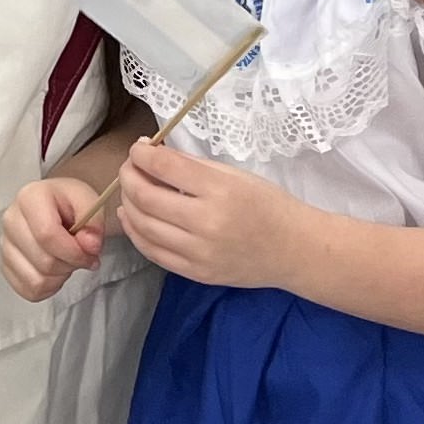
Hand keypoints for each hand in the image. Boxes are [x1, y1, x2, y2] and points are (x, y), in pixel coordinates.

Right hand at [1, 175, 108, 301]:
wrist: (58, 208)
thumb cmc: (71, 205)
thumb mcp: (90, 203)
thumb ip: (94, 222)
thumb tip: (89, 245)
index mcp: (29, 198)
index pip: (47, 235)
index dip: (74, 252)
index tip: (90, 253)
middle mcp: (11, 220)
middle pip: (44, 261)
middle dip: (70, 264)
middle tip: (80, 255)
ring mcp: (5, 244)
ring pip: (36, 279)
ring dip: (59, 277)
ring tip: (65, 261)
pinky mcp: (6, 265)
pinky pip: (28, 290)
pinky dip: (47, 287)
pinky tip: (54, 271)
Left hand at [109, 138, 301, 288]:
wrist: (296, 250)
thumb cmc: (267, 204)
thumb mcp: (233, 174)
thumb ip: (190, 164)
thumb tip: (150, 153)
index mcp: (219, 191)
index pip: (164, 167)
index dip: (140, 154)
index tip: (138, 149)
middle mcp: (207, 223)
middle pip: (145, 196)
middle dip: (128, 176)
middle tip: (130, 168)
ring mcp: (200, 253)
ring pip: (143, 225)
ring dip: (127, 203)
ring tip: (130, 191)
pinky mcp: (197, 274)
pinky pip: (153, 253)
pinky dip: (135, 232)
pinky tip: (133, 217)